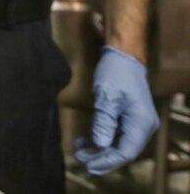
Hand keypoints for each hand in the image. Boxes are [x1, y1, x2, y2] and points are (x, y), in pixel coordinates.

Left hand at [74, 45, 158, 175]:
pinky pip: (117, 134)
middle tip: (80, 159)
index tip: (88, 165)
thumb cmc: (115, 73)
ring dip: (100, 149)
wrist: (123, 56)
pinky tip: (85, 141)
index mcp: (141, 123)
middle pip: (123, 150)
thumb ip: (104, 122)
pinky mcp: (129, 118)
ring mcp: (137, 123)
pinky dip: (102, 139)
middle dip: (101, 157)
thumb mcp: (107, 97)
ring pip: (119, 144)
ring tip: (79, 151)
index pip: (126, 151)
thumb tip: (101, 145)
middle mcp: (143, 126)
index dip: (107, 161)